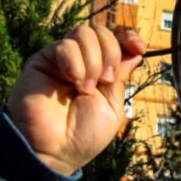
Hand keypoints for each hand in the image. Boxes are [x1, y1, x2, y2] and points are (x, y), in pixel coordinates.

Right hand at [6, 26, 144, 175]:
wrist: (55, 149)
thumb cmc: (84, 135)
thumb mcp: (113, 106)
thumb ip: (121, 76)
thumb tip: (134, 51)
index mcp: (102, 71)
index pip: (116, 40)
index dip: (128, 37)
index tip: (138, 46)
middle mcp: (83, 62)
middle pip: (101, 31)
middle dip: (110, 52)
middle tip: (106, 80)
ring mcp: (62, 59)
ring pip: (83, 33)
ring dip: (92, 60)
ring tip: (85, 88)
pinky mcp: (42, 60)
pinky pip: (64, 45)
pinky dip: (74, 62)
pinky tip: (73, 81)